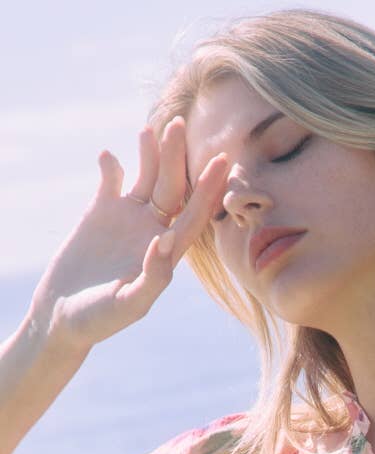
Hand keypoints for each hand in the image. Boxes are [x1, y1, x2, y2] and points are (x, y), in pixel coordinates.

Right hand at [26, 116, 229, 352]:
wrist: (63, 316)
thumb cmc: (99, 319)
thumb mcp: (129, 305)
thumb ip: (153, 276)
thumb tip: (167, 240)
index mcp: (167, 252)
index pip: (194, 215)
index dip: (208, 189)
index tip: (222, 162)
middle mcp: (152, 230)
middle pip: (172, 188)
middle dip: (176, 157)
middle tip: (178, 124)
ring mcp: (127, 218)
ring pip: (145, 178)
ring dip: (149, 154)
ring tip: (150, 129)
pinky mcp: (100, 211)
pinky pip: (111, 180)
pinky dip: (110, 166)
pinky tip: (108, 156)